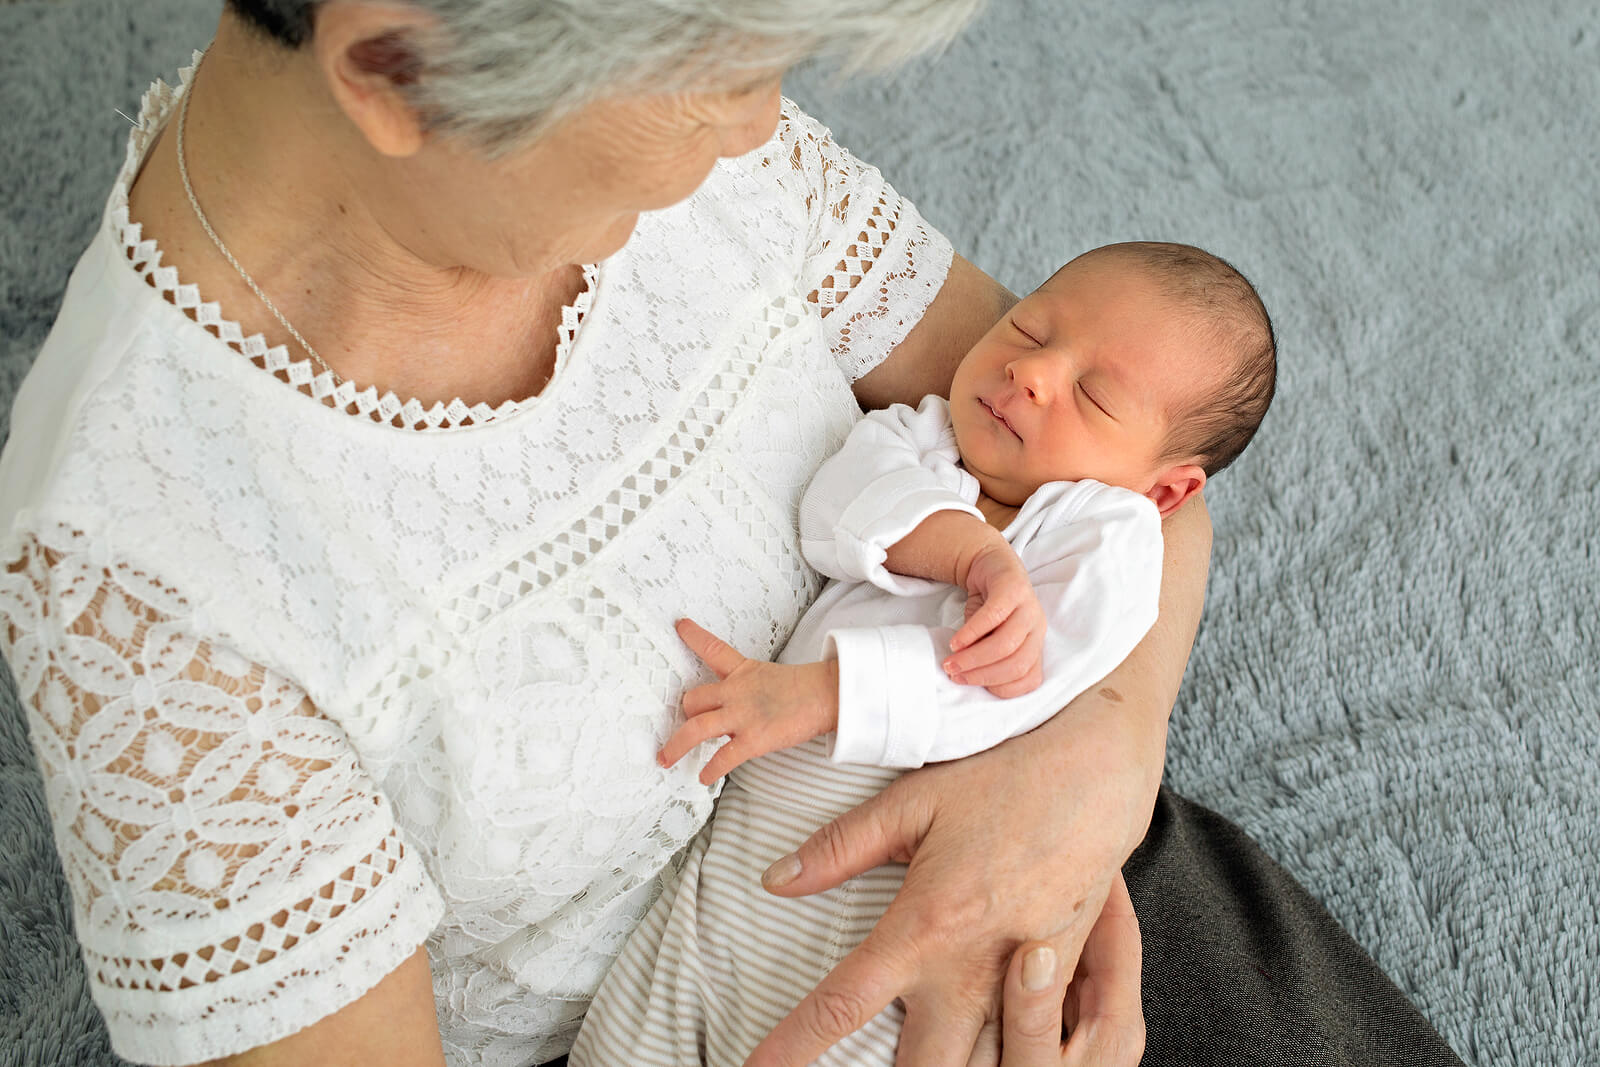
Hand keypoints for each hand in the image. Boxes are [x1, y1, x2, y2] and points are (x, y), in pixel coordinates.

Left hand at [657, 618, 839, 783]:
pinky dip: (710, 771)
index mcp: (743, 671)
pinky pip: (722, 758)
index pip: (712, 648)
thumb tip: (733, 711)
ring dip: (676, 746)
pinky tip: (703, 777)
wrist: (827, 695)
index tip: (680, 626)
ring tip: (665, 758)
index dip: (693, 636)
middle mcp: (736, 692)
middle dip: (686, 714)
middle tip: (684, 726)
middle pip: (693, 699)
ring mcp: (742, 716)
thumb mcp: (769, 677)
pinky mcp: (753, 739)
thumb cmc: (804, 689)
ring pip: (696, 729)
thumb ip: (747, 689)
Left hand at [741, 700, 1157, 1066]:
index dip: (791, 1046)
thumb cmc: (1006, 780)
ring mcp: (1020, 985)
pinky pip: (1028, 1052)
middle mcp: (972, 968)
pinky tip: (979, 1061)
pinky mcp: (1060, 984)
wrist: (1100, 775)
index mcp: (925, 924)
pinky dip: (1001, 1063)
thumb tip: (776, 879)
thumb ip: (840, 847)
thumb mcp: (913, 802)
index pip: (842, 1003)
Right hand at [945, 540, 1045, 697]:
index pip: (1029, 680)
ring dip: (974, 657)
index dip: (999, 688)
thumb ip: (986, 657)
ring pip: (1006, 644)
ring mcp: (1029, 608)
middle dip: (982, 675)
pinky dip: (972, 633)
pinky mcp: (1014, 589)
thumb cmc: (990, 609)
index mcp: (1036, 646)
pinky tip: (956, 641)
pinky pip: (994, 616)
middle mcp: (1038, 630)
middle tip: (955, 675)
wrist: (991, 564)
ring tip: (950, 661)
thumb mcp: (990, 638)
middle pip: (1017, 664)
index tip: (970, 684)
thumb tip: (967, 677)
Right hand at [976, 874, 1144, 1065]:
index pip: (1120, 932)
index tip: (1087, 845)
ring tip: (1023, 891)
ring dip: (1049, 928)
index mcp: (1116, 1027)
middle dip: (1071, 897)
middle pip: (1095, 942)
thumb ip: (1034, 1018)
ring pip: (1070, 962)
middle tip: (1045, 858)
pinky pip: (1050, 986)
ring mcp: (1086, 1033)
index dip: (1105, 884)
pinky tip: (1004, 951)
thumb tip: (1035, 954)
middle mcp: (1108, 1026)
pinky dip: (1031, 961)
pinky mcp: (1061, 1043)